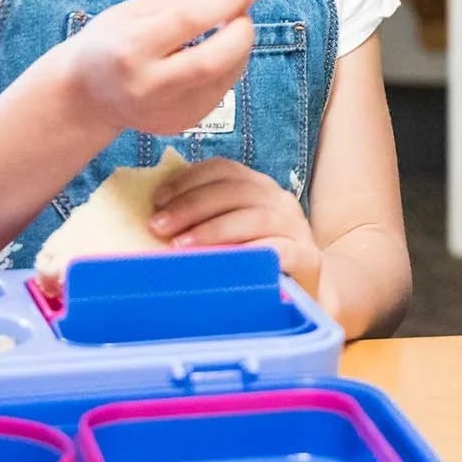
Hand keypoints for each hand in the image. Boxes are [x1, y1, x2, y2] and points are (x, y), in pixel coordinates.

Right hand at [54, 0, 268, 139]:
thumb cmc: (111, 43)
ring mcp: (166, 112)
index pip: (187, 22)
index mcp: (129, 50)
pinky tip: (215, 54)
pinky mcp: (181, 124)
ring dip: (238, 48)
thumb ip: (187, 0)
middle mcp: (148, 87)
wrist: (88, 96)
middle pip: (212, 62)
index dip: (225, 1)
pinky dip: (228, 67)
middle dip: (240, 32)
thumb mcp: (136, 10)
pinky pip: (220, 90)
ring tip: (227, 29)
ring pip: (224, 77)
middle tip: (244, 12)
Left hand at [148, 158, 322, 288]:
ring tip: (181, 244)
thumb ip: (203, 219)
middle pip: (234, 190)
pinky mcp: (306, 257)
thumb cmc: (256, 262)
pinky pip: (277, 250)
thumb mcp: (230, 233)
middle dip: (192, 205)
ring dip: (214, 228)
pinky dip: (248, 252)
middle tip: (159, 225)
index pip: (222, 169)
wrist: (306, 292)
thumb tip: (154, 217)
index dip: (187, 180)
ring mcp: (295, 227)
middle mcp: (279, 200)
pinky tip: (223, 262)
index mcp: (258, 187)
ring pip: (254, 217)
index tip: (157, 200)